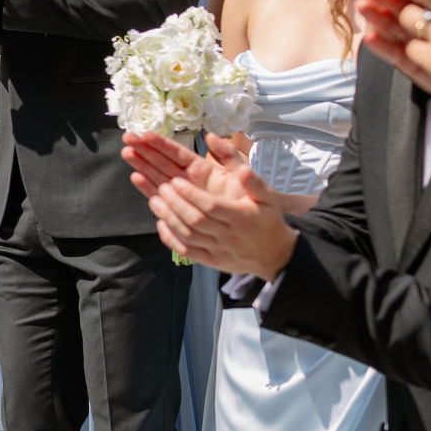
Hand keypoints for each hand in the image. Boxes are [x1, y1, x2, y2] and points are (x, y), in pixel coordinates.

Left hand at [121, 130, 297, 276]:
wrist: (276, 256)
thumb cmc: (268, 222)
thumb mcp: (267, 199)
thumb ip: (254, 182)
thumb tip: (243, 169)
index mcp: (241, 217)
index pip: (211, 206)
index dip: (191, 194)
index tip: (176, 181)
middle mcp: (228, 235)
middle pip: (195, 220)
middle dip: (175, 202)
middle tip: (163, 186)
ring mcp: (217, 250)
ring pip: (187, 235)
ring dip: (168, 217)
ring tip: (155, 200)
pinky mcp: (210, 261)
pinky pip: (186, 251)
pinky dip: (170, 238)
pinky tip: (160, 223)